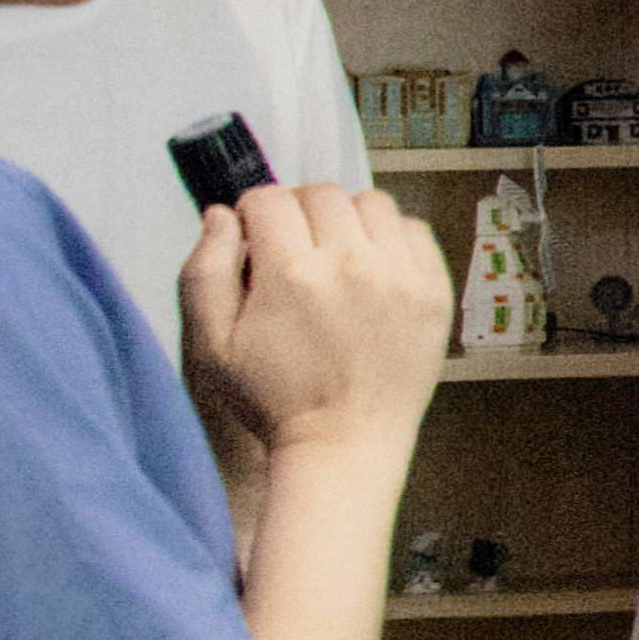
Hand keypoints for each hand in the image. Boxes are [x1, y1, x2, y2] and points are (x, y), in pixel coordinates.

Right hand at [180, 181, 449, 455]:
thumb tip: (221, 215)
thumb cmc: (273, 401)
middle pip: (322, 194)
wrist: (344, 445)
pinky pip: (414, 230)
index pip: (270, 199)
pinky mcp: (434, 291)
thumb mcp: (212, 346)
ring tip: (335, 252)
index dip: (254, 213)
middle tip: (293, 246)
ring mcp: (400, 275)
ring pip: (371, 203)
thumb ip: (204, 272)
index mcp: (291, 274)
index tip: (257, 237)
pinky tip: (373, 266)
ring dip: (347, 217)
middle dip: (298, 211)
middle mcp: (350, 264)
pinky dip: (391, 237)